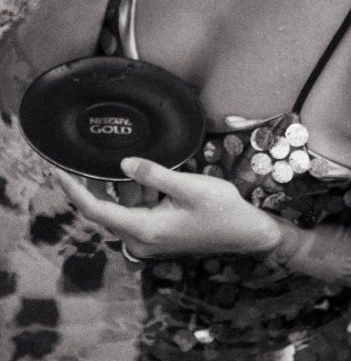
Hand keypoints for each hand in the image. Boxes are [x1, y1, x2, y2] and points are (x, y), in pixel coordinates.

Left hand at [53, 157, 281, 259]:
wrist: (245, 232)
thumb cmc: (220, 209)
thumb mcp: (188, 186)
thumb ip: (154, 174)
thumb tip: (124, 163)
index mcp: (143, 229)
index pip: (96, 210)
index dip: (74, 190)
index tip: (58, 170)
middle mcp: (140, 239)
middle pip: (103, 210)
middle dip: (90, 185)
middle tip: (77, 158)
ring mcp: (148, 238)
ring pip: (119, 209)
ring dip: (117, 186)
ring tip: (113, 158)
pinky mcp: (157, 233)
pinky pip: (134, 211)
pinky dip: (133, 192)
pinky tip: (140, 172)